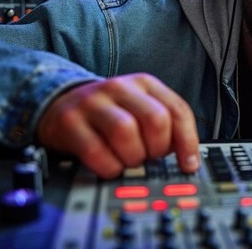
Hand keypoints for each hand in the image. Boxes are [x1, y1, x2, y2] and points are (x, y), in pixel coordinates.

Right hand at [37, 73, 199, 178]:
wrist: (61, 104)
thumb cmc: (111, 113)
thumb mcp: (141, 109)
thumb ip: (166, 127)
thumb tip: (187, 159)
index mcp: (145, 84)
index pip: (178, 111)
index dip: (188, 142)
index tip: (189, 164)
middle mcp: (120, 88)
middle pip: (155, 119)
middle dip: (158, 147)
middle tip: (151, 157)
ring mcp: (93, 102)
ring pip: (125, 131)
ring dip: (133, 157)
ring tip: (129, 160)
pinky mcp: (69, 121)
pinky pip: (95, 151)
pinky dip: (109, 167)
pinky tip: (110, 167)